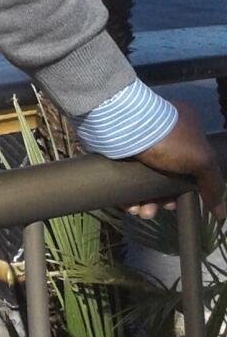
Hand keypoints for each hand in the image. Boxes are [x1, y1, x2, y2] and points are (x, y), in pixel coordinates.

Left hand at [127, 102, 224, 220]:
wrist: (122, 124)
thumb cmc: (168, 139)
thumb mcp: (200, 159)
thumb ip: (213, 184)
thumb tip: (220, 212)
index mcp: (185, 129)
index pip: (191, 166)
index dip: (186, 188)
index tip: (178, 202)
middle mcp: (163, 136)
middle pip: (167, 177)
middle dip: (162, 199)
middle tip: (156, 210)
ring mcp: (141, 143)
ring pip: (146, 180)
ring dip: (146, 201)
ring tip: (140, 212)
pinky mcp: (121, 152)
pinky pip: (127, 178)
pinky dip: (129, 194)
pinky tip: (129, 205)